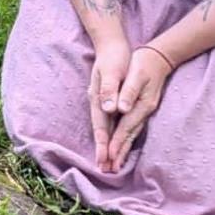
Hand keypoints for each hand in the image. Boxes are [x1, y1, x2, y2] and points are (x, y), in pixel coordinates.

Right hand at [88, 38, 130, 171]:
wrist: (111, 44)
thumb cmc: (114, 58)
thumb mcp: (113, 71)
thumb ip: (110, 90)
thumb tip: (109, 109)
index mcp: (99, 99)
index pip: (101, 126)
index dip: (103, 144)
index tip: (105, 160)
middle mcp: (99, 103)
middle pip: (101, 131)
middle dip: (103, 151)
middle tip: (105, 170)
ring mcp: (103, 103)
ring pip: (105, 128)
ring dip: (107, 146)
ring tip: (109, 162)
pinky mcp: (109, 101)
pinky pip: (109, 123)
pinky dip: (111, 135)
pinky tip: (112, 142)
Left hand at [104, 46, 172, 171]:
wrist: (159, 57)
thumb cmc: (144, 63)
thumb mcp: (136, 73)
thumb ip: (127, 91)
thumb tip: (121, 109)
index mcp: (140, 104)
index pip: (125, 127)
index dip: (116, 141)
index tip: (109, 156)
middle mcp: (143, 111)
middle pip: (129, 136)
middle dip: (119, 153)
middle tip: (109, 170)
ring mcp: (144, 112)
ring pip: (131, 134)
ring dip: (123, 150)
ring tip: (115, 166)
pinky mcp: (141, 110)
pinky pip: (133, 129)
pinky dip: (127, 140)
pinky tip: (123, 148)